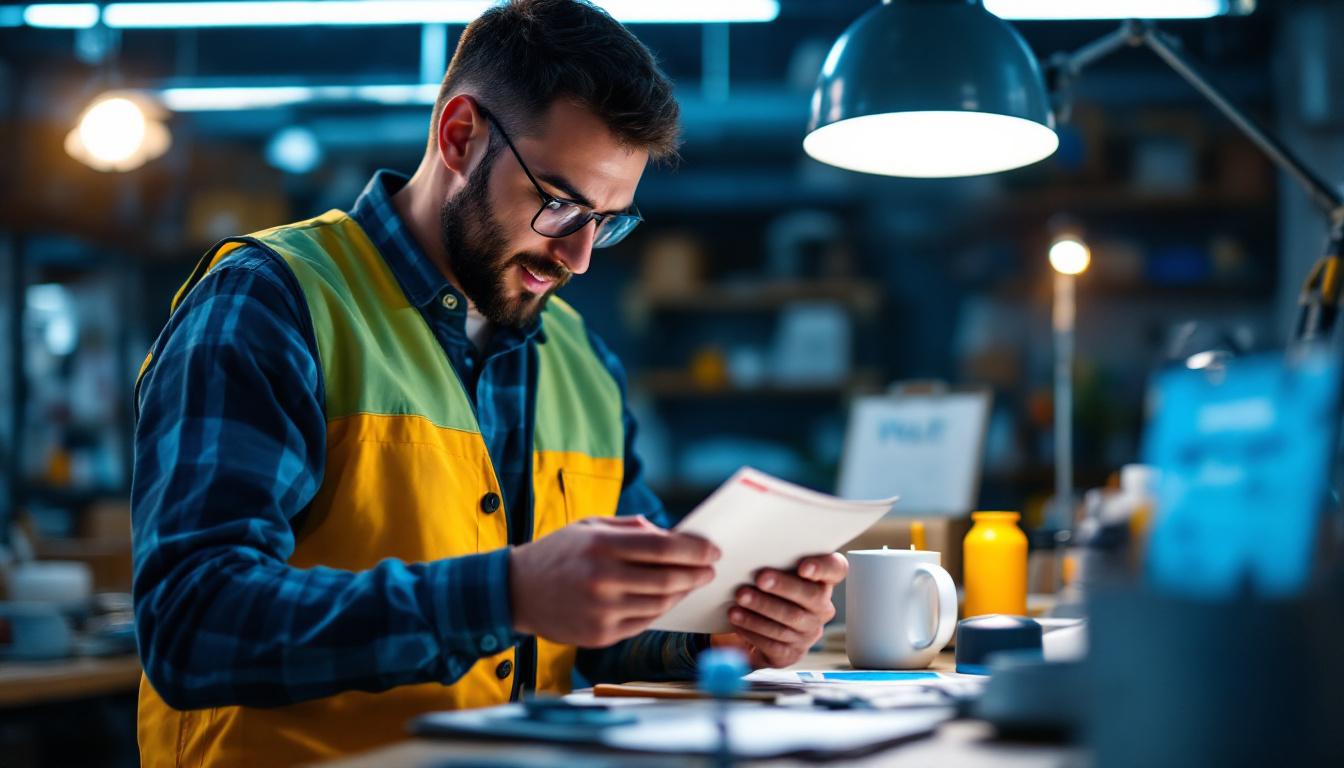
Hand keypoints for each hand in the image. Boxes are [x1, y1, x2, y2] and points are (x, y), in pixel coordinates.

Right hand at [509, 516, 719, 646]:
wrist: (515, 592)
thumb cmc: (557, 553)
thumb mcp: (589, 526)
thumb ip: (630, 528)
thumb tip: (671, 536)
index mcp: (601, 546)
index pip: (663, 548)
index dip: (695, 550)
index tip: (713, 550)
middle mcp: (603, 580)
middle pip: (668, 579)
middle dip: (696, 574)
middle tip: (709, 570)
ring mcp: (602, 611)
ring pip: (660, 604)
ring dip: (682, 593)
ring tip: (691, 583)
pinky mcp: (600, 635)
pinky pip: (643, 622)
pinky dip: (661, 610)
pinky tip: (667, 599)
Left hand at [713, 553, 847, 668]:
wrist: (752, 627)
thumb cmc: (764, 590)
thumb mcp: (772, 572)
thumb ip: (774, 560)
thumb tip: (754, 552)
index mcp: (821, 581)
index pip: (836, 569)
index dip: (823, 568)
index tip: (803, 567)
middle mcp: (821, 608)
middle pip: (811, 596)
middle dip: (783, 586)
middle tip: (759, 578)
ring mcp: (808, 632)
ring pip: (790, 619)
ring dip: (762, 607)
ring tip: (740, 598)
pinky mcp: (791, 653)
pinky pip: (775, 642)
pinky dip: (753, 629)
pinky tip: (737, 619)